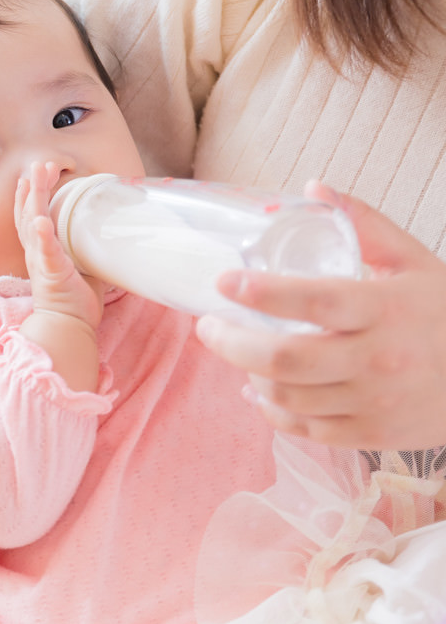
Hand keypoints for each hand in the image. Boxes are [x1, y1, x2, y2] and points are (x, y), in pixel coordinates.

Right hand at [15, 161, 104, 330]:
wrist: (68, 326)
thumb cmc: (75, 298)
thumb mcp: (82, 265)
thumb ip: (88, 247)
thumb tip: (112, 231)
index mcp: (42, 250)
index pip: (31, 216)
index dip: (31, 195)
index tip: (36, 173)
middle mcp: (36, 252)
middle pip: (28, 213)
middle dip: (33, 187)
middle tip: (39, 164)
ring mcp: (41, 261)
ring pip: (32, 224)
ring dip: (34, 200)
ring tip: (35, 179)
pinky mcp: (51, 273)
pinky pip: (44, 252)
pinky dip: (42, 235)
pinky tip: (41, 220)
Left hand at [195, 181, 445, 450]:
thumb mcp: (416, 262)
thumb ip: (365, 225)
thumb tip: (313, 189)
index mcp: (386, 309)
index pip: (314, 300)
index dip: (261, 293)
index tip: (224, 282)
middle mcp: (378, 359)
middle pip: (285, 359)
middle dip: (231, 343)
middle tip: (207, 325)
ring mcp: (374, 402)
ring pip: (288, 397)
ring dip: (248, 374)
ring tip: (235, 350)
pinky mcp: (372, 434)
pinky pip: (305, 430)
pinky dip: (272, 411)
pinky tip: (259, 390)